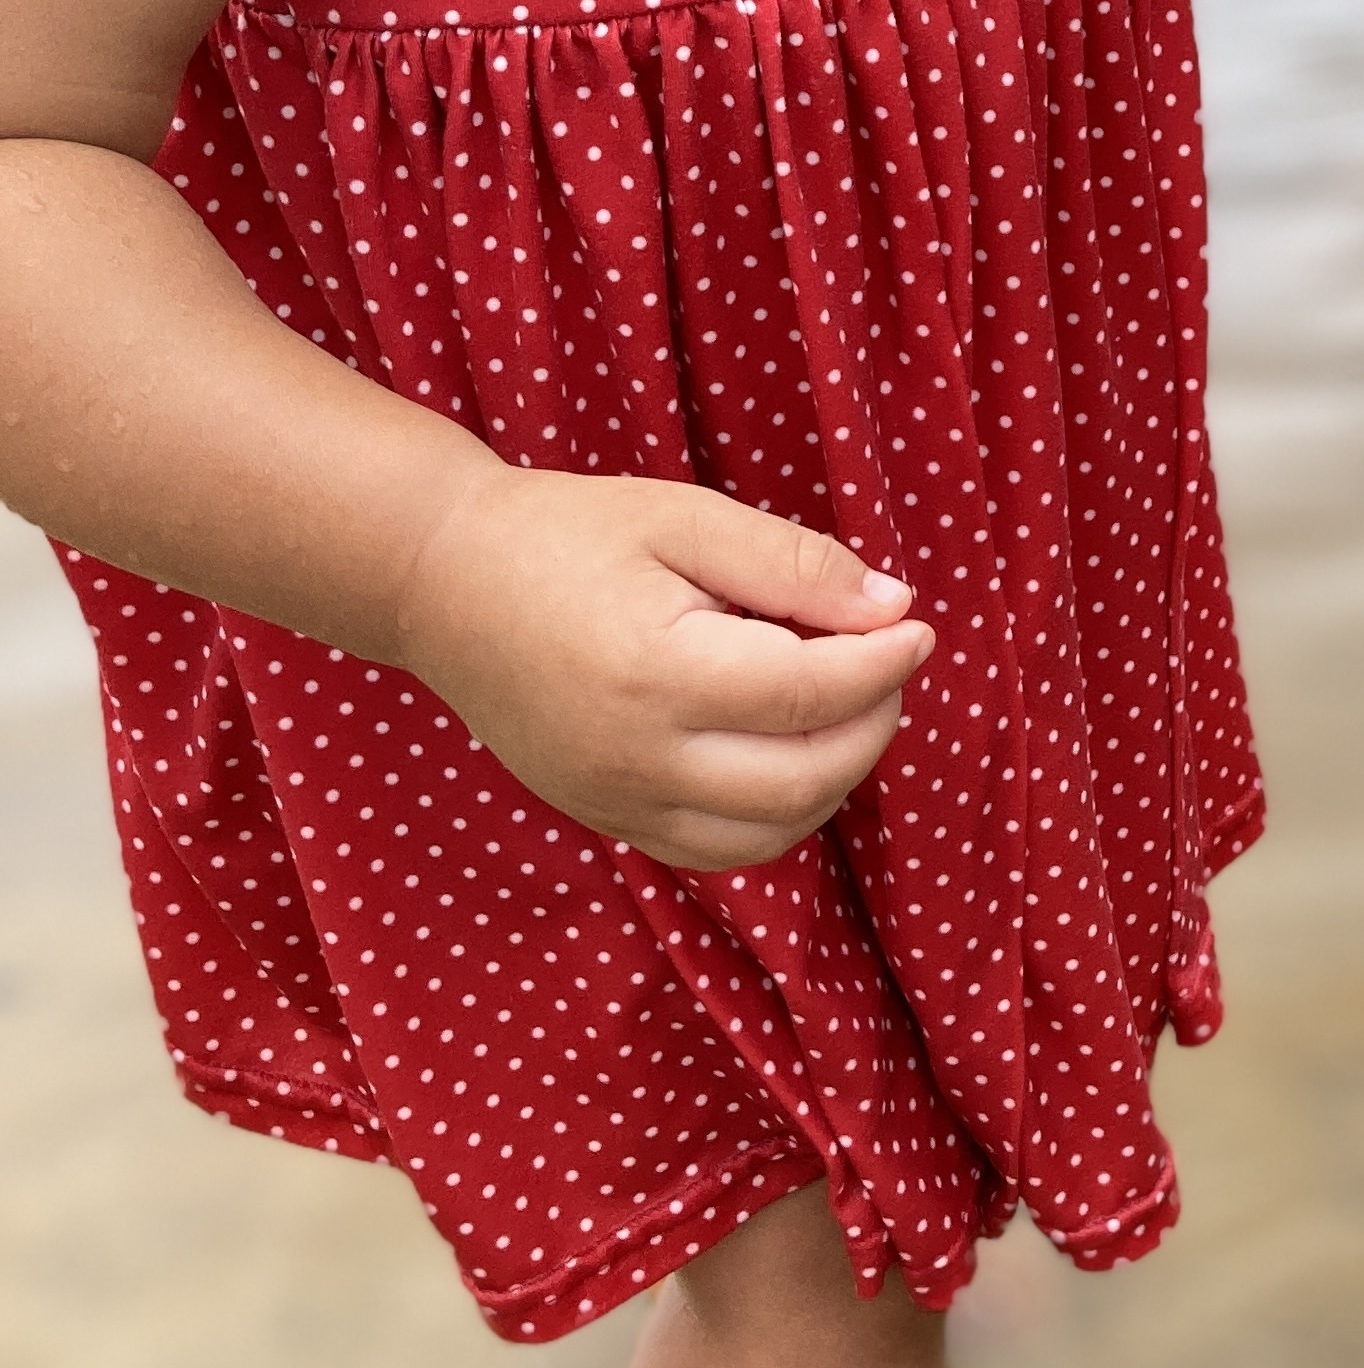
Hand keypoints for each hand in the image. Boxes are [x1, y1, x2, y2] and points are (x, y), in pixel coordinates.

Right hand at [394, 467, 933, 869]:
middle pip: (805, 778)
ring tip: (847, 704)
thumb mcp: (685, 517)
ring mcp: (617, 803)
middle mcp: (638, 760)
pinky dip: (778, 813)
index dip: (885, 663)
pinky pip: (719, 849)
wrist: (442, 582)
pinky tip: (789, 749)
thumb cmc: (565, 535)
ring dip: (834, 778)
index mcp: (659, 676)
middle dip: (874, 722)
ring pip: (771, 833)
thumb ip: (792, 565)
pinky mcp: (606, 818)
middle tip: (889, 661)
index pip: (812, 695)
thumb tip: (891, 606)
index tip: (917, 624)